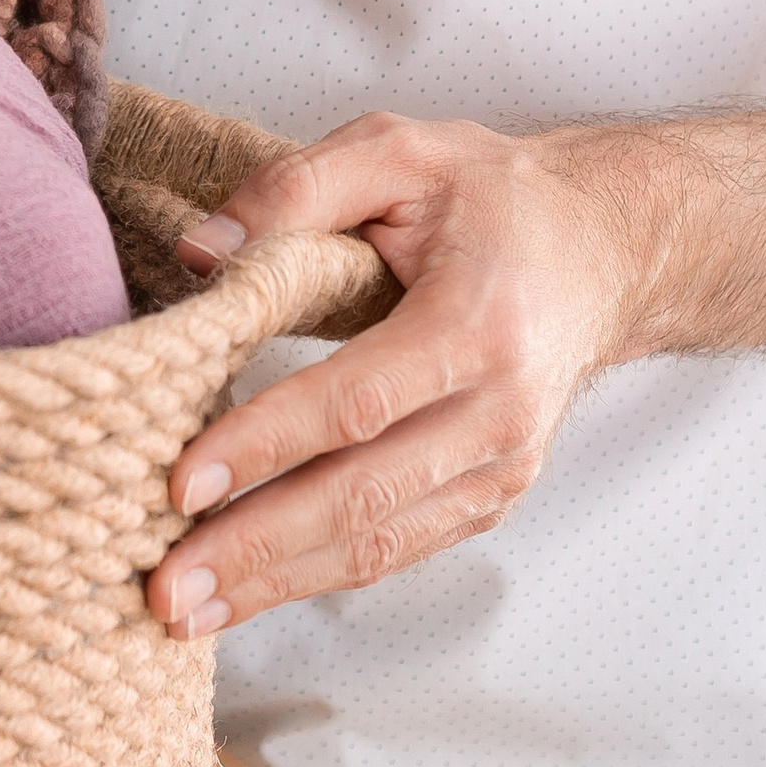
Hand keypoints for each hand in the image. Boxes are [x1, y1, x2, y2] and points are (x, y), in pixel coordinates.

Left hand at [145, 108, 654, 640]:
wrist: (604, 250)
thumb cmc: (489, 196)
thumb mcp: (398, 150)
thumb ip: (294, 189)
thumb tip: (199, 253)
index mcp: (477, 324)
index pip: (357, 402)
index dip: (266, 445)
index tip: (182, 484)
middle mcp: (500, 411)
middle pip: (363, 497)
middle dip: (254, 547)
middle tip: (161, 587)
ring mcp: (504, 466)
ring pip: (381, 543)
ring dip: (278, 584)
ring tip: (186, 615)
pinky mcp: (493, 496)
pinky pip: (401, 549)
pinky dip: (323, 578)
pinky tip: (253, 593)